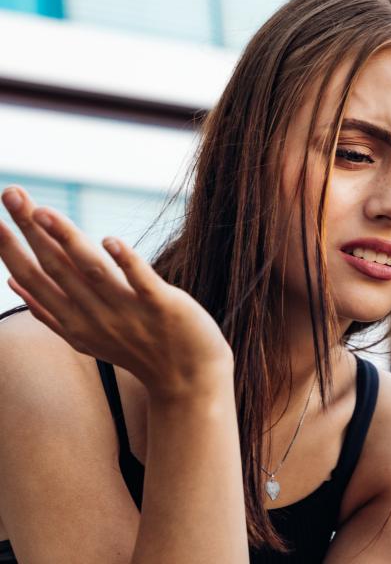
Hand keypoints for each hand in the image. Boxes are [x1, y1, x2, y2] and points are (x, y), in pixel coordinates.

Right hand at [0, 185, 232, 400]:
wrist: (189, 379)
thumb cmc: (137, 351)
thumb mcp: (86, 337)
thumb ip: (50, 311)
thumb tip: (12, 282)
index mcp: (75, 322)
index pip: (33, 281)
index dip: (11, 250)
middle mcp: (95, 317)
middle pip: (56, 269)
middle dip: (30, 230)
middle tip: (11, 193)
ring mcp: (129, 312)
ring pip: (92, 271)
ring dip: (67, 239)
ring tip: (43, 211)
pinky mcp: (162, 306)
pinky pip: (141, 280)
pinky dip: (126, 261)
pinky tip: (109, 240)